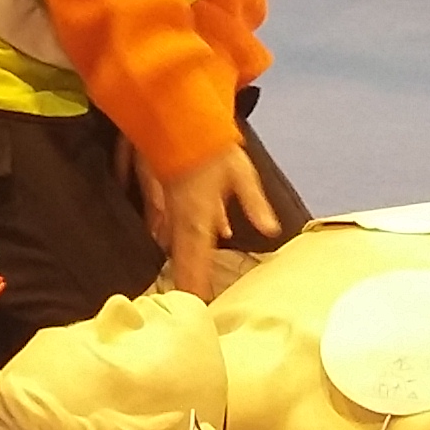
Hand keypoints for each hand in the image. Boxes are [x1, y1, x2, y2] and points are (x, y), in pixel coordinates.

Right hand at [142, 147, 280, 301]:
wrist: (175, 119)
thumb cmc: (211, 146)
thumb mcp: (241, 175)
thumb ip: (254, 204)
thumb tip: (271, 230)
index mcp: (199, 219)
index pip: (197, 263)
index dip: (197, 288)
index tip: (199, 311)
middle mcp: (179, 219)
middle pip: (181, 259)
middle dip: (185, 284)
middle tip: (188, 306)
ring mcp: (165, 207)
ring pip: (170, 243)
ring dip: (177, 263)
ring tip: (179, 286)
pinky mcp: (158, 193)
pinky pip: (162, 222)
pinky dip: (169, 237)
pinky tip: (168, 241)